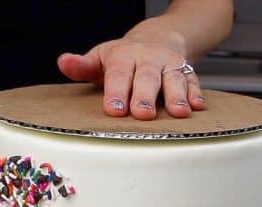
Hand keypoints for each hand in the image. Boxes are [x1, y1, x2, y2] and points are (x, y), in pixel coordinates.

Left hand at [57, 32, 205, 119]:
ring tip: (178, 112)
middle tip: (143, 114)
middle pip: (147, 77)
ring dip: (177, 95)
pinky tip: (197, 106)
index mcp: (124, 56)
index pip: (119, 74)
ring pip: (174, 78)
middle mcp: (148, 59)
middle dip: (146, 95)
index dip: (116, 91)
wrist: (159, 37)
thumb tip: (63, 62)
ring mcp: (169, 65)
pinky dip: (196, 93)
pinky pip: (193, 80)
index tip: (114, 109)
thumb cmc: (124, 57)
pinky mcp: (187, 71)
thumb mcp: (101, 57)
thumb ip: (82, 66)